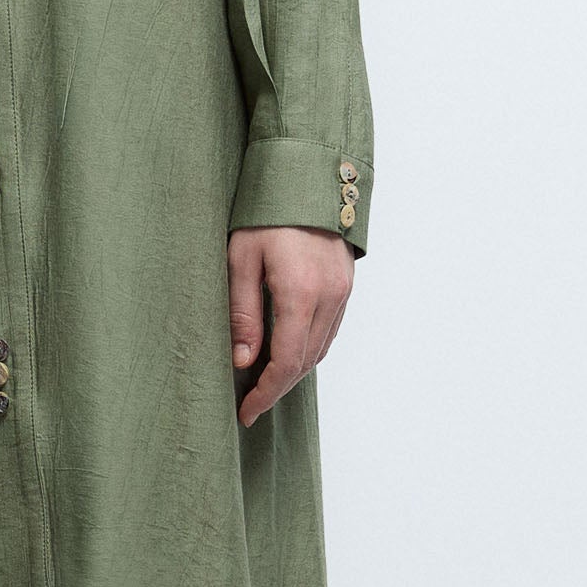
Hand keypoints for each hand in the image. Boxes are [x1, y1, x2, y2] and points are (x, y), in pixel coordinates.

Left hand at [228, 227, 353, 429]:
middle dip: (278, 389)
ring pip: (321, 348)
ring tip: (266, 384)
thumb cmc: (266, 211)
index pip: (285, 362)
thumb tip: (243, 361)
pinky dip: (309, 349)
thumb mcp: (241, 258)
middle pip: (306, 361)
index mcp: (300, 293)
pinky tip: (289, 353)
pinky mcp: (345, 283)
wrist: (307, 174)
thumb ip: (243, 312)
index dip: (265, 393)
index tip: (246, 412)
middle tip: (251, 406)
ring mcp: (342, 290)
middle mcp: (329, 296)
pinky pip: (330, 330)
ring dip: (295, 371)